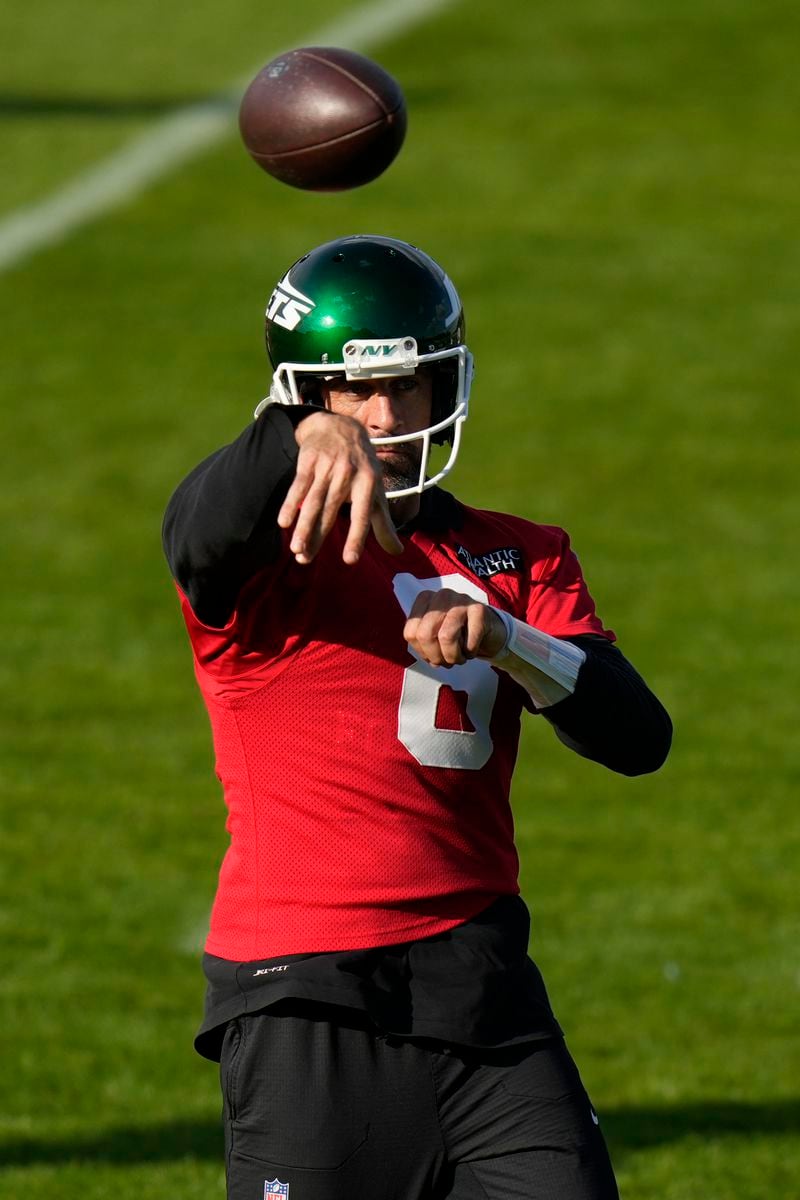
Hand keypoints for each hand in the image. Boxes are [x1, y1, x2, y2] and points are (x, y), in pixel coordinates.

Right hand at [277, 412, 403, 564]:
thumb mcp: (376, 492)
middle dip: (318, 536)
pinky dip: (290, 504)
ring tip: (296, 549)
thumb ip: (384, 524)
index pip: (362, 515)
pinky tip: (283, 522)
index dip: (356, 537)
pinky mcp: (309, 461)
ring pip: (312, 501)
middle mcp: (348, 474)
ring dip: (303, 526)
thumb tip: (397, 553)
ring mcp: (327, 466)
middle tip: (306, 560)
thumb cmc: (362, 468)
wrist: (342, 428)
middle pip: (330, 511)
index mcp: (369, 483)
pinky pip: (298, 486)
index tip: (350, 560)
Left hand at [403, 589, 506, 666]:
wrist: (489, 628)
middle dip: (436, 656)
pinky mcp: (479, 609)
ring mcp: (461, 600)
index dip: (422, 652)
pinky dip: (470, 653)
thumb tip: (430, 659)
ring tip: (459, 658)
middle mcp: (441, 596)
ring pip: (446, 637)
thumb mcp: (434, 637)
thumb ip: (424, 645)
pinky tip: (472, 650)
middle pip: (425, 635)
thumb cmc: (458, 633)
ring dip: (453, 656)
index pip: (411, 633)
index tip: (433, 656)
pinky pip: (469, 640)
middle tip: (446, 662)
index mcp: (425, 600)